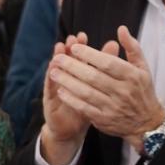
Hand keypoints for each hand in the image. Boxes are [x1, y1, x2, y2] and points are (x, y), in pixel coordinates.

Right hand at [41, 33, 98, 164]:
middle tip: (71, 39)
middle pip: (68, 61)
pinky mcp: (50, 101)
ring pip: (57, 71)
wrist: (70, 128)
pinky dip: (50, 79)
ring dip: (57, 60)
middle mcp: (67, 79)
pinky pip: (50, 88)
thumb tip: (114, 44)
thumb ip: (106, 67)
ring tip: (59, 49)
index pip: (80, 57)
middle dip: (70, 50)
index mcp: (80, 74)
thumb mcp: (99, 89)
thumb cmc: (88, 105)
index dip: (81, 47)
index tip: (83, 36)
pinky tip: (51, 71)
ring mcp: (56, 88)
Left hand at [49, 26, 164, 151]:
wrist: (146, 122)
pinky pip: (83, 108)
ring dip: (67, 82)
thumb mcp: (142, 67)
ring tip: (53, 72)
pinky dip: (70, 99)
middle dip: (72, 66)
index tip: (74, 48)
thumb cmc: (142, 90)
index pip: (108, 63)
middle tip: (57, 58)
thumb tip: (121, 29)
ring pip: (85, 92)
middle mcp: (123, 92)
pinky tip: (61, 90)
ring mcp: (113, 107)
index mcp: (132, 76)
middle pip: (93, 77)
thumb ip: (132, 47)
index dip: (89, 55)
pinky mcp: (104, 119)